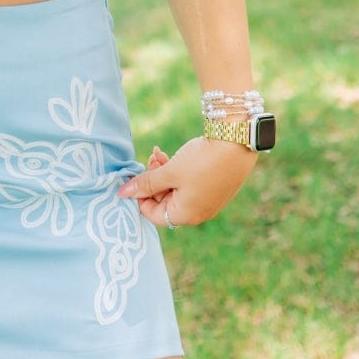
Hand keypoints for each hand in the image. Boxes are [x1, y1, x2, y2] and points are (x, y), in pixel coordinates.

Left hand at [117, 135, 257, 227]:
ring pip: (176, 190)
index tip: (135, 176)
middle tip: (151, 157)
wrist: (237, 143)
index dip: (140, 195)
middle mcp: (198, 213)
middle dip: (153, 180)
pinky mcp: (215, 187)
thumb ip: (145, 183)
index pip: (153, 214)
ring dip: (163, 173)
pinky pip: (189, 184)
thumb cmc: (201, 161)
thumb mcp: (169, 171)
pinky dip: (178, 171)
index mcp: (186, 215)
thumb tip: (121, 194)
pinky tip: (173, 155)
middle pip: (164, 201)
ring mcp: (208, 201)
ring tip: (159, 153)